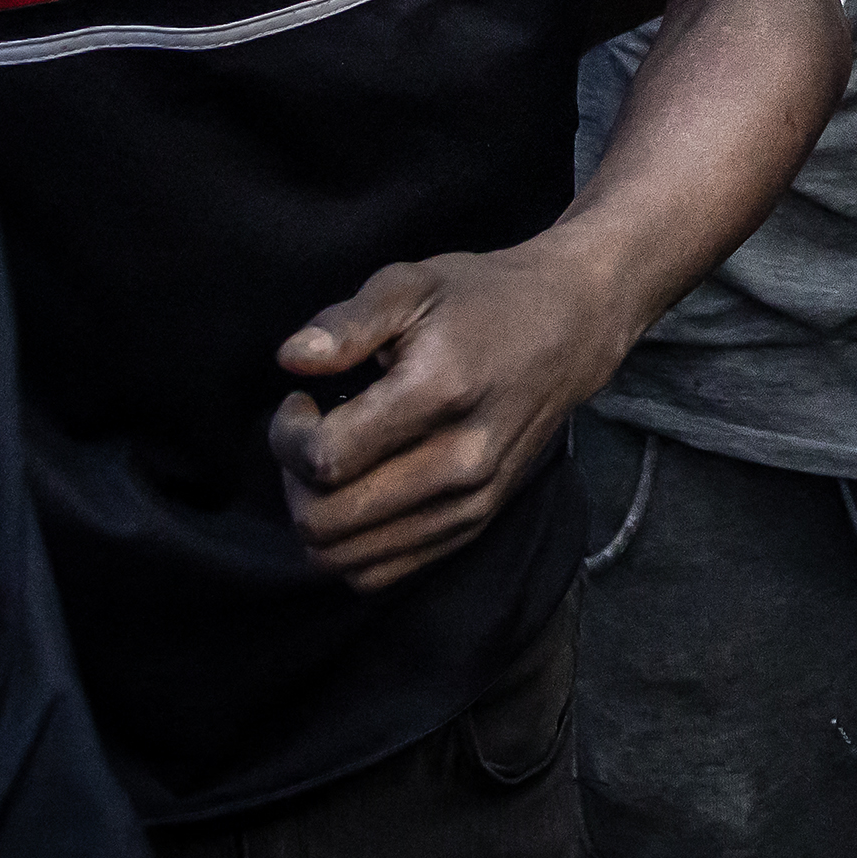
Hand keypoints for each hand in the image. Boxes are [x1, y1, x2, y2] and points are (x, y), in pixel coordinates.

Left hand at [270, 240, 626, 590]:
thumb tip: (290, 360)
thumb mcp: (410, 284)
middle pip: (326, 523)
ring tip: (335, 464)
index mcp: (439, 394)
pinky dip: (349, 545)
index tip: (302, 401)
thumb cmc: (481, 300)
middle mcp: (460, 463)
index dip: (287, 435)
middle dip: (293, 481)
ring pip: (346, 561)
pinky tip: (359, 492)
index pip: (325, 460)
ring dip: (317, 517)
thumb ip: (348, 323)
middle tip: (311, 435)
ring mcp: (471, 504)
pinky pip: (381, 574)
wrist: (569, 330)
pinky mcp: (474, 526)